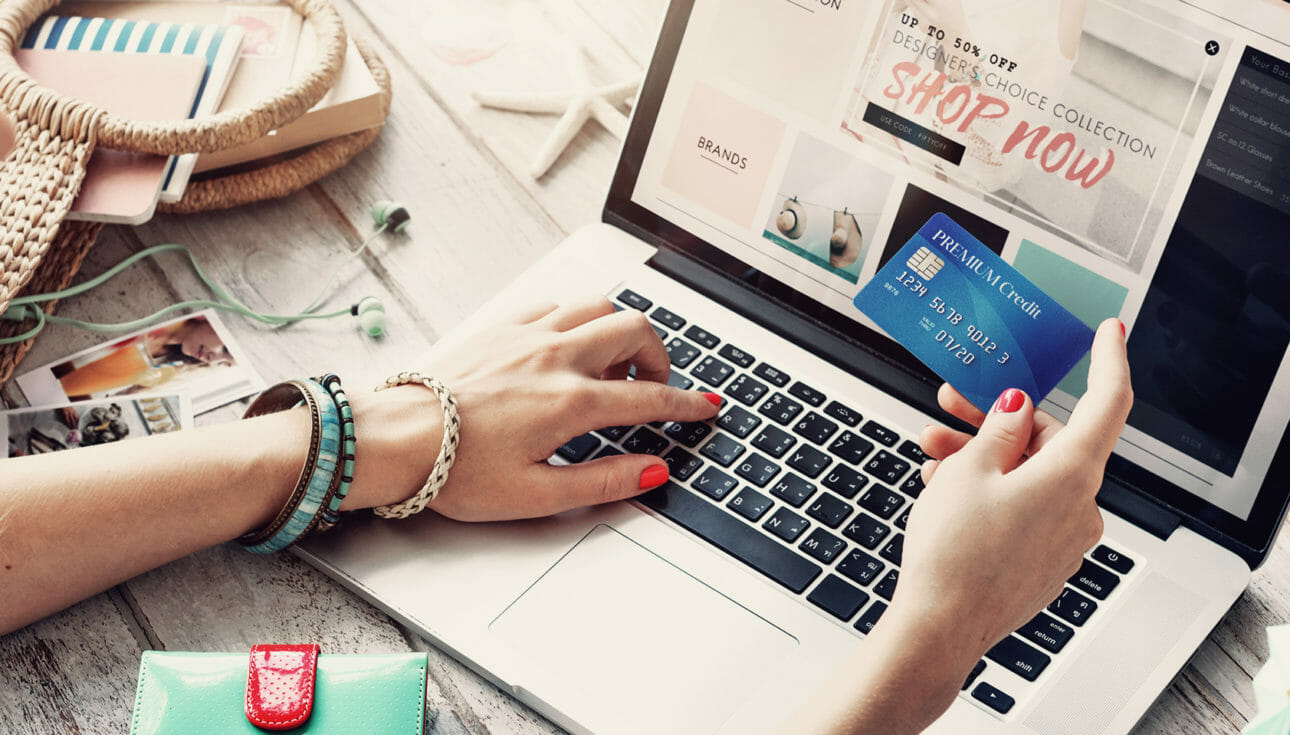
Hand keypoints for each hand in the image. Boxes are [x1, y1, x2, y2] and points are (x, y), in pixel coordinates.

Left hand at [354, 297, 719, 521]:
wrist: (395, 438)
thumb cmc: (456, 470)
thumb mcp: (538, 495)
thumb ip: (604, 481)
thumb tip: (652, 472)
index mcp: (571, 402)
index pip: (650, 398)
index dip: (686, 405)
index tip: (705, 407)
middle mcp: (555, 358)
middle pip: (634, 330)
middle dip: (658, 356)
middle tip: (652, 386)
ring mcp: (527, 335)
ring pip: (597, 306)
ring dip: (618, 332)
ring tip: (610, 368)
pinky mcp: (501, 326)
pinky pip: (556, 306)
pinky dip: (576, 322)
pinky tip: (566, 350)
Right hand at [889, 319, 1131, 671]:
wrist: (939, 627)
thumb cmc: (954, 553)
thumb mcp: (969, 471)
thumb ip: (1000, 430)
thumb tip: (1019, 408)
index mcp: (1072, 475)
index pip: (1107, 403)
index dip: (1109, 360)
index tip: (1110, 333)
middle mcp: (1080, 508)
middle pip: (1050, 441)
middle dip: (997, 420)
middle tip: (952, 404)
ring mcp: (1063, 540)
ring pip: (1030, 477)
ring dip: (984, 458)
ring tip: (932, 454)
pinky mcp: (1042, 563)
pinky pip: (1024, 510)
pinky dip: (992, 492)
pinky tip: (946, 489)